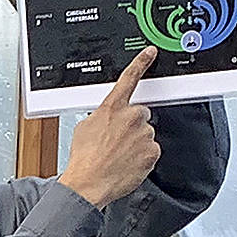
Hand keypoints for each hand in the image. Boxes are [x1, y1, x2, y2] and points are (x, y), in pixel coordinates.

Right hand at [59, 47, 160, 207]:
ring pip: (145, 134)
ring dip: (136, 142)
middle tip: (117, 141)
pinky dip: (142, 157)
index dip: (141, 63)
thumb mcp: (83, 128)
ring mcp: (144, 134)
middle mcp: (131, 117)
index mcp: (112, 108)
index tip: (150, 53)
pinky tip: (127, 163)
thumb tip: (106, 116)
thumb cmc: (84, 159)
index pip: (129, 79)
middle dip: (132, 124)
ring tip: (119, 155)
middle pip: (140, 114)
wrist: (89, 183)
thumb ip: (100, 116)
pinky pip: (151, 150)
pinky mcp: (152, 150)